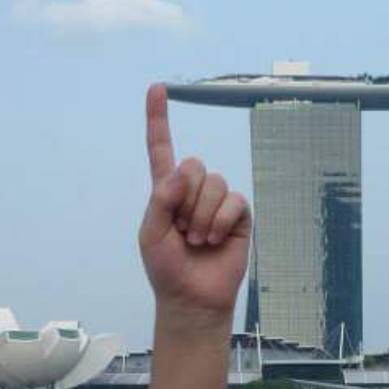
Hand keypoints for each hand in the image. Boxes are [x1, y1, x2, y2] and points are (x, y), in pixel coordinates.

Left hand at [139, 84, 249, 319]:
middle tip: (182, 232)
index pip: (161, 149)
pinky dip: (220, 221)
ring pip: (215, 183)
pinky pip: (234, 201)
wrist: (192, 299)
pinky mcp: (238, 217)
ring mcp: (217, 203)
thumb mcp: (150, 234)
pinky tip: (214, 240)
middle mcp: (192, 192)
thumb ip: (160, 199)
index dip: (159, 120)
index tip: (156, 88)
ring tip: (197, 241)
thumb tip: (183, 172)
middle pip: (194, 165)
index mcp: (166, 192)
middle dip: (186, 200)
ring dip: (202, 216)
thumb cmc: (167, 270)